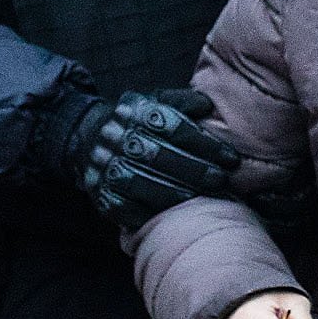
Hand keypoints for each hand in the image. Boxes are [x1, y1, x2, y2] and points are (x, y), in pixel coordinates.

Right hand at [71, 87, 242, 229]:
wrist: (87, 138)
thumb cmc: (137, 123)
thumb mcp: (157, 102)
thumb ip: (182, 102)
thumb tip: (207, 105)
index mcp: (133, 111)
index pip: (172, 126)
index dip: (204, 143)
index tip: (230, 158)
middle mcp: (115, 136)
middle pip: (157, 155)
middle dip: (194, 170)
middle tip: (221, 180)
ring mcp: (104, 166)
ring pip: (140, 182)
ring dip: (175, 192)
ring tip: (203, 198)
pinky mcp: (100, 193)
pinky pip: (124, 207)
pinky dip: (149, 212)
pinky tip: (173, 216)